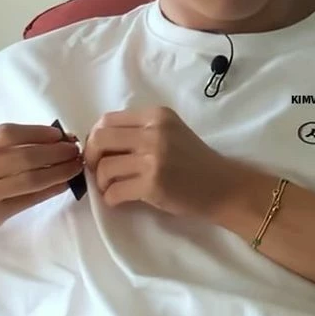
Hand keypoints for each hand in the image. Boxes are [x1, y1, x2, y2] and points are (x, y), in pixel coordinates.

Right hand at [0, 124, 83, 239]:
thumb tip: (48, 137)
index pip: (7, 134)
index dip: (37, 132)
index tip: (59, 134)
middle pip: (22, 158)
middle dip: (55, 152)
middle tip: (74, 150)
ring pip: (29, 180)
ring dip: (58, 172)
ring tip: (75, 166)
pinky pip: (27, 200)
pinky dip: (50, 191)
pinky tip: (63, 184)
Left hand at [83, 106, 237, 216]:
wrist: (223, 187)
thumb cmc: (195, 162)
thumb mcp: (171, 132)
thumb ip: (140, 131)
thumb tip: (98, 142)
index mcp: (156, 116)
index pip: (107, 120)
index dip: (95, 138)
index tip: (99, 153)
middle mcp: (154, 132)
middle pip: (99, 139)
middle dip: (91, 158)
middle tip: (98, 171)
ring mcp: (153, 159)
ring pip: (104, 168)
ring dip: (102, 182)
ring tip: (112, 187)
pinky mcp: (153, 185)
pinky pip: (114, 191)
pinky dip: (111, 198)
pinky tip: (119, 200)